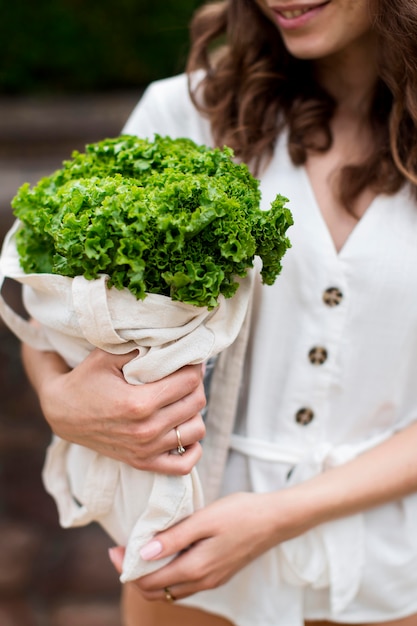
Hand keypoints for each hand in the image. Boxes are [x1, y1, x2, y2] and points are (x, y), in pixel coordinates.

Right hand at [24, 345, 205, 473]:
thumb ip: (141, 348)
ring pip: (197, 430)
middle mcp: (146, 430)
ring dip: (194, 412)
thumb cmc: (86, 380)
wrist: (63, 414)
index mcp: (140, 402)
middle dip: (195, 385)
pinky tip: (181, 428)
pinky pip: (185, 464)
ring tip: (180, 399)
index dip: (193, 366)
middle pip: (197, 403)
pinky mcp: (144, 463)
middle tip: (184, 375)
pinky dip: (191, 447)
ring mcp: (146, 450)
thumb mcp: (108, 356)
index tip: (187, 360)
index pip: (190, 381)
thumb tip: (172, 343)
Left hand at [109, 491, 301, 600]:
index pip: (149, 581)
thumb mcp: (205, 519)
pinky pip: (184, 583)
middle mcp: (201, 581)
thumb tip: (144, 553)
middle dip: (134, 574)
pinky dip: (168, 574)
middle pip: (156, 590)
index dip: (126, 568)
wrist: (275, 519)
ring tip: (140, 550)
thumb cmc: (240, 513)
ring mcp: (211, 580)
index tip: (114, 549)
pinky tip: (167, 552)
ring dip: (151, 575)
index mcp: (195, 568)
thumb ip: (175, 537)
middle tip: (122, 550)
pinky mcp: (217, 574)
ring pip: (170, 589)